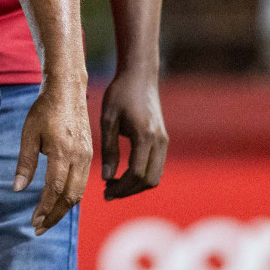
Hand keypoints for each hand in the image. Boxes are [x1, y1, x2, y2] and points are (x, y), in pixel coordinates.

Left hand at [12, 76, 90, 235]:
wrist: (67, 91)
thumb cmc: (44, 110)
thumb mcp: (29, 134)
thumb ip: (25, 163)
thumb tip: (17, 189)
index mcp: (62, 151)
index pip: (55, 189)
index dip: (45, 208)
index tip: (34, 222)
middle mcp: (79, 157)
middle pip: (70, 196)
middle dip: (54, 215)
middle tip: (39, 228)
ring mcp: (87, 157)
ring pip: (79, 192)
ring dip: (63, 209)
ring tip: (47, 219)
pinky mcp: (90, 155)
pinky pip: (82, 182)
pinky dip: (71, 196)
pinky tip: (59, 201)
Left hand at [100, 69, 166, 198]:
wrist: (140, 76)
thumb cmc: (119, 94)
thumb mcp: (108, 119)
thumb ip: (108, 149)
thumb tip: (106, 177)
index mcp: (145, 136)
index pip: (137, 174)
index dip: (122, 188)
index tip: (105, 192)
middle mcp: (159, 142)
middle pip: (149, 180)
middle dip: (129, 191)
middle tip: (108, 193)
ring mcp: (164, 142)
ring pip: (155, 176)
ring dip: (136, 185)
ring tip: (113, 185)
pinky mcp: (163, 140)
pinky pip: (156, 167)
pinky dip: (142, 176)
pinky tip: (123, 174)